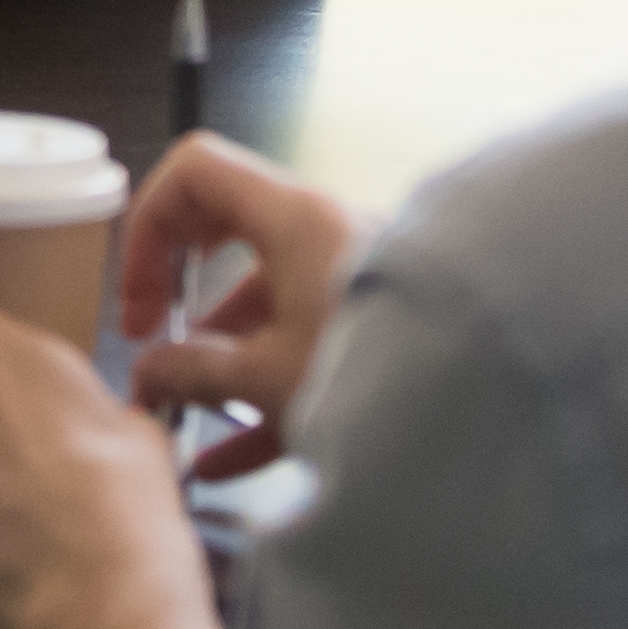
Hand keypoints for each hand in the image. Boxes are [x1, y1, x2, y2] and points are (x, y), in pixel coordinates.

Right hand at [114, 131, 365, 477]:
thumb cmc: (377, 375)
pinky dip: (263, 388)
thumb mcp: (267, 378)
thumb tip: (148, 373)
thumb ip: (192, 371)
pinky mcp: (377, 329)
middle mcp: (325, 233)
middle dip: (179, 290)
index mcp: (293, 217)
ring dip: (220, 354)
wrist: (489, 411)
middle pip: (225, 232)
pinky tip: (230, 456)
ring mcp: (353, 281)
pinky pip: (306, 345)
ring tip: (188, 413)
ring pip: (267, 301)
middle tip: (154, 337)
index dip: (149, 226)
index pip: (194, 172)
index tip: (139, 299)